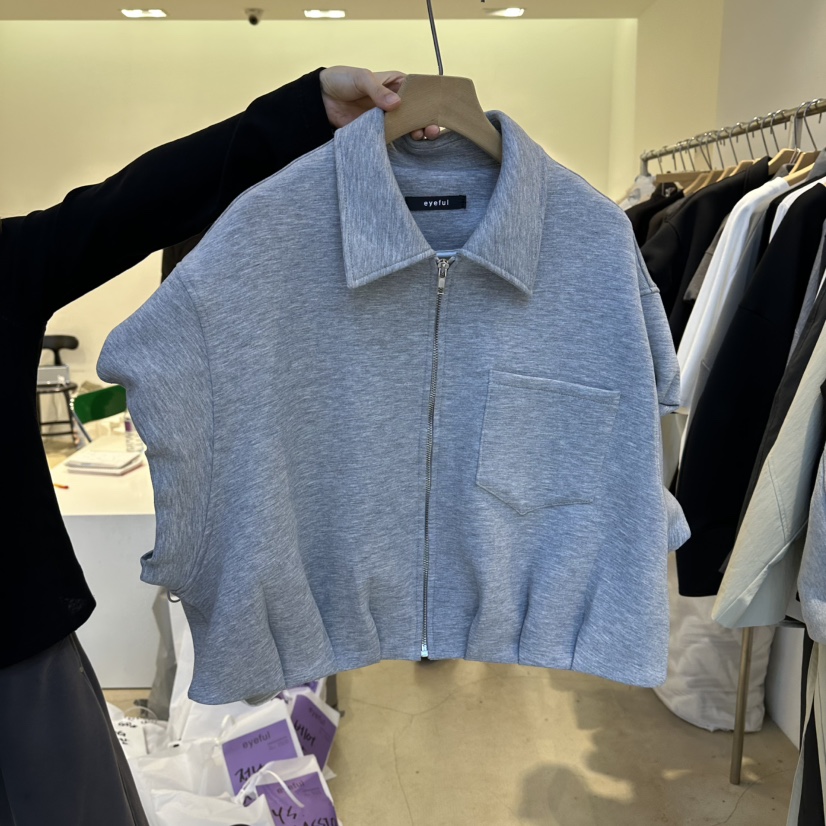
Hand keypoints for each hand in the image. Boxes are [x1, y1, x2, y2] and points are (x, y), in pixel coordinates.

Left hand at [320, 66, 440, 139]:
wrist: (321, 100)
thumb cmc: (342, 80)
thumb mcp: (361, 79)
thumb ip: (377, 91)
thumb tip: (395, 104)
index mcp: (396, 83)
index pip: (417, 91)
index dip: (428, 100)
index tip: (435, 110)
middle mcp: (395, 101)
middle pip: (416, 111)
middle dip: (426, 120)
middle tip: (431, 129)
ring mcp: (388, 118)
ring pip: (408, 126)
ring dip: (417, 132)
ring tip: (422, 136)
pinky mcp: (379, 131)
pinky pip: (393, 137)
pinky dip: (402, 142)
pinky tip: (409, 144)